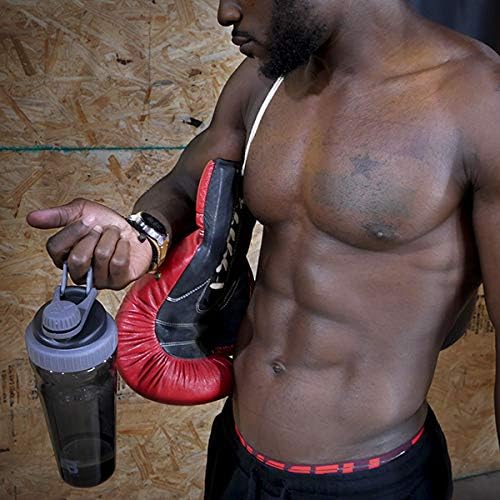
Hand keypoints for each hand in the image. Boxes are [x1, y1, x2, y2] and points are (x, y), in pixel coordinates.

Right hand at [26, 198, 152, 289]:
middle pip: (77, 259)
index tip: (88, 219)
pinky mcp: (117, 282)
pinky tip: (124, 245)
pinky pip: (118, 262)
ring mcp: (97, 280)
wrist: (133, 229)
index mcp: (64, 255)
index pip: (55, 248)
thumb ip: (57, 215)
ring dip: (111, 238)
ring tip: (114, 236)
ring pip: (101, 257)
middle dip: (94, 237)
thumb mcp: (81, 211)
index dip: (73, 232)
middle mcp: (78, 272)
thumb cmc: (106, 224)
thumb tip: (32, 218)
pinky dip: (124, 247)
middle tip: (102, 230)